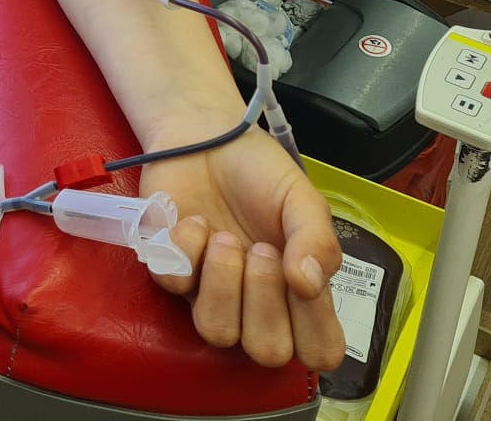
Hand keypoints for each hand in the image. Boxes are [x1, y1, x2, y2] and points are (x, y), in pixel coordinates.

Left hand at [138, 129, 346, 371]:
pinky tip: (195, 222)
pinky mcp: (171, 271)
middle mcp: (255, 304)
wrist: (206, 137)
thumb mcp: (303, 200)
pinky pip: (175, 285)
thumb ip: (317, 240)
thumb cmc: (260, 174)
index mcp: (299, 294)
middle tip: (261, 250)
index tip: (306, 282)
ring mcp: (210, 292)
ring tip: (225, 238)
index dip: (314, 328)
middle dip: (265, 301)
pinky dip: (187, 249)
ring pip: (217, 332)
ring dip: (223, 282)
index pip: (319, 352)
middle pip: (266, 351)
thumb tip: (311, 285)